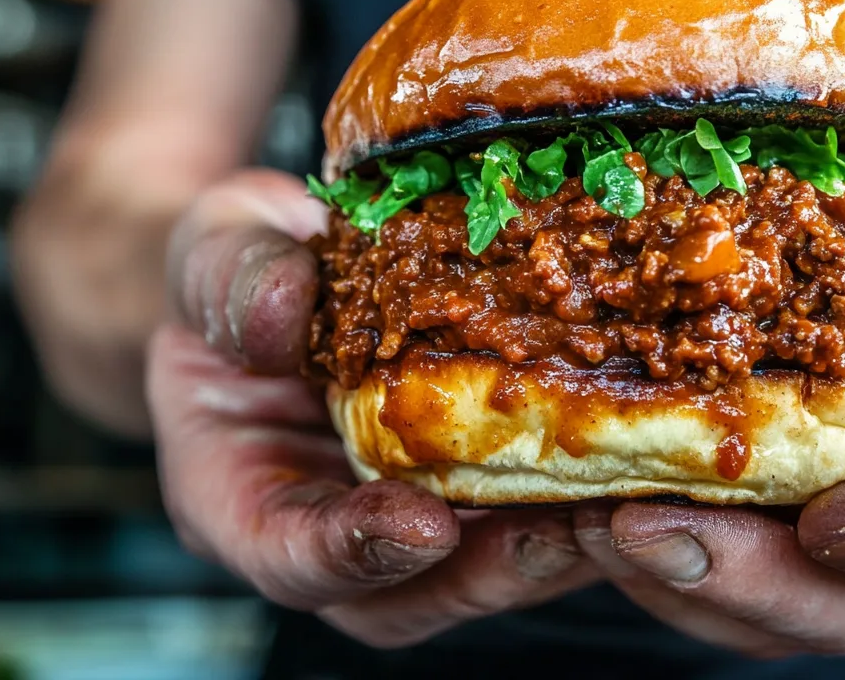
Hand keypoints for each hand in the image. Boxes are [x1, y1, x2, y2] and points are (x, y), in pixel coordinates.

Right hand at [154, 169, 598, 646]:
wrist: (293, 266)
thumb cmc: (237, 268)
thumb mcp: (214, 250)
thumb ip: (229, 280)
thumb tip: (282, 309)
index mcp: (238, 488)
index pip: (282, 553)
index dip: (351, 554)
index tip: (423, 525)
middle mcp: (326, 522)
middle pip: (400, 594)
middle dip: (484, 573)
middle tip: (561, 531)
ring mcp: (404, 507)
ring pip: (476, 568)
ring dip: (550, 546)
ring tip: (619, 502)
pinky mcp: (471, 479)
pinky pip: (520, 506)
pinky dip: (575, 492)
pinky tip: (630, 456)